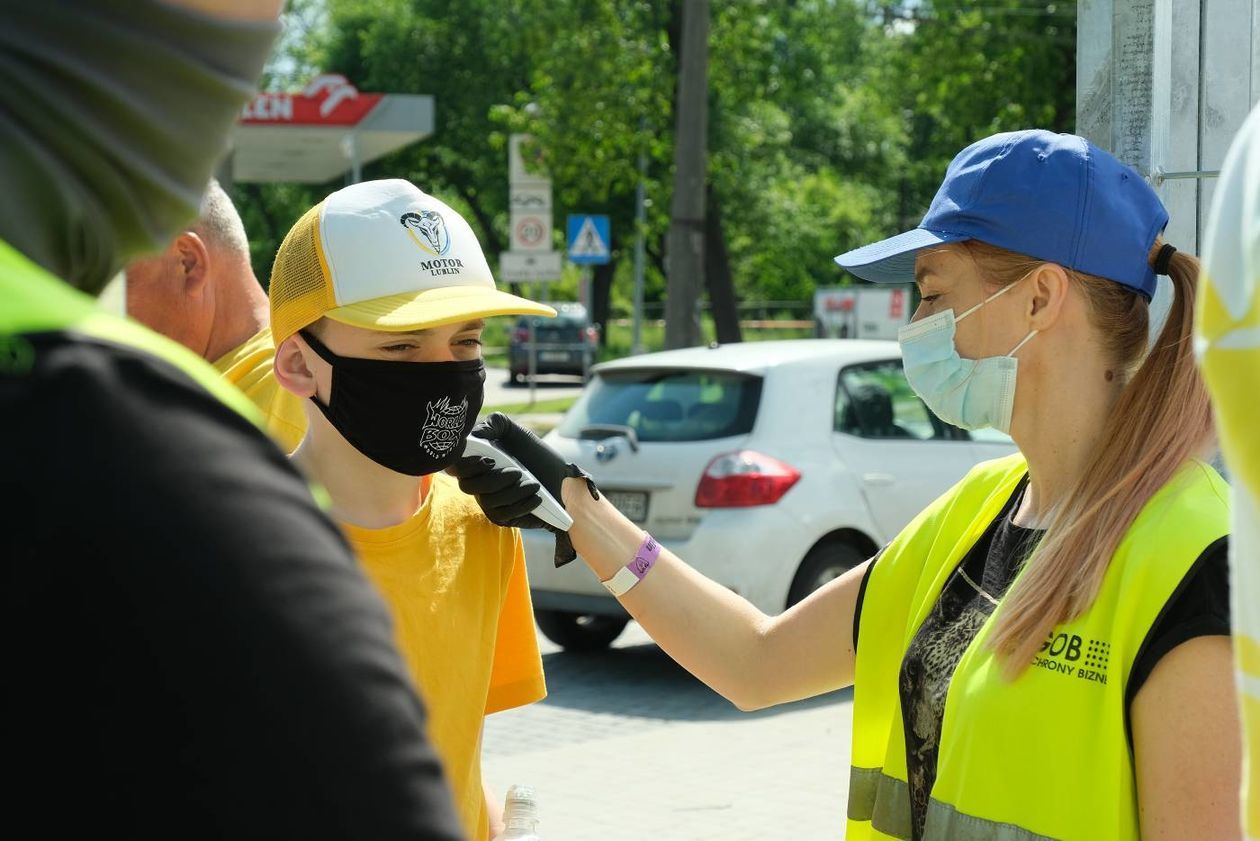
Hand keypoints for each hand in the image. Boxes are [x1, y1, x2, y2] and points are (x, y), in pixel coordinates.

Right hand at [448, 415, 598, 566]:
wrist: (561, 479)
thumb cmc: (536, 455)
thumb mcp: (517, 432)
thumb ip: (495, 423)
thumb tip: (476, 433)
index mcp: (477, 463)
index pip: (455, 467)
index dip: (466, 465)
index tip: (490, 459)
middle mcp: (478, 484)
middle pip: (469, 486)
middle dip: (494, 479)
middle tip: (518, 472)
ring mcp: (489, 503)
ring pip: (489, 501)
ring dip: (514, 491)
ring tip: (534, 484)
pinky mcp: (503, 518)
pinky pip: (504, 515)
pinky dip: (522, 504)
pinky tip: (537, 497)